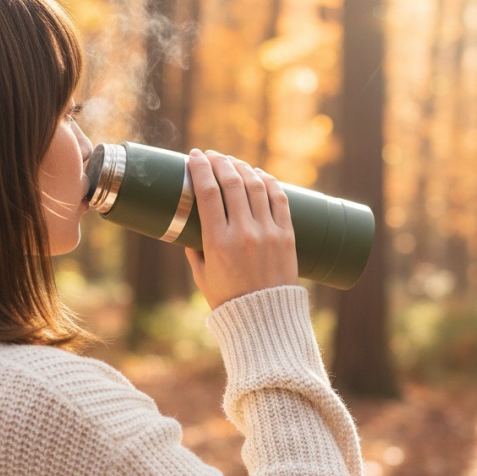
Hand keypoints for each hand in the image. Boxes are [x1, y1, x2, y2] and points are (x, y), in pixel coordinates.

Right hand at [184, 148, 297, 310]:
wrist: (264, 320)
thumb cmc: (227, 299)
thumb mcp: (201, 275)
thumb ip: (194, 249)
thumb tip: (189, 226)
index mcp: (218, 243)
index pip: (208, 192)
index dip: (200, 168)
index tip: (194, 156)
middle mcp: (244, 233)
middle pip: (232, 183)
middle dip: (220, 162)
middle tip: (212, 155)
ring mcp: (268, 233)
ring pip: (256, 186)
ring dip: (243, 167)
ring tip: (233, 162)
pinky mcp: (287, 236)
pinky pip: (279, 199)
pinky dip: (268, 181)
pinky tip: (259, 173)